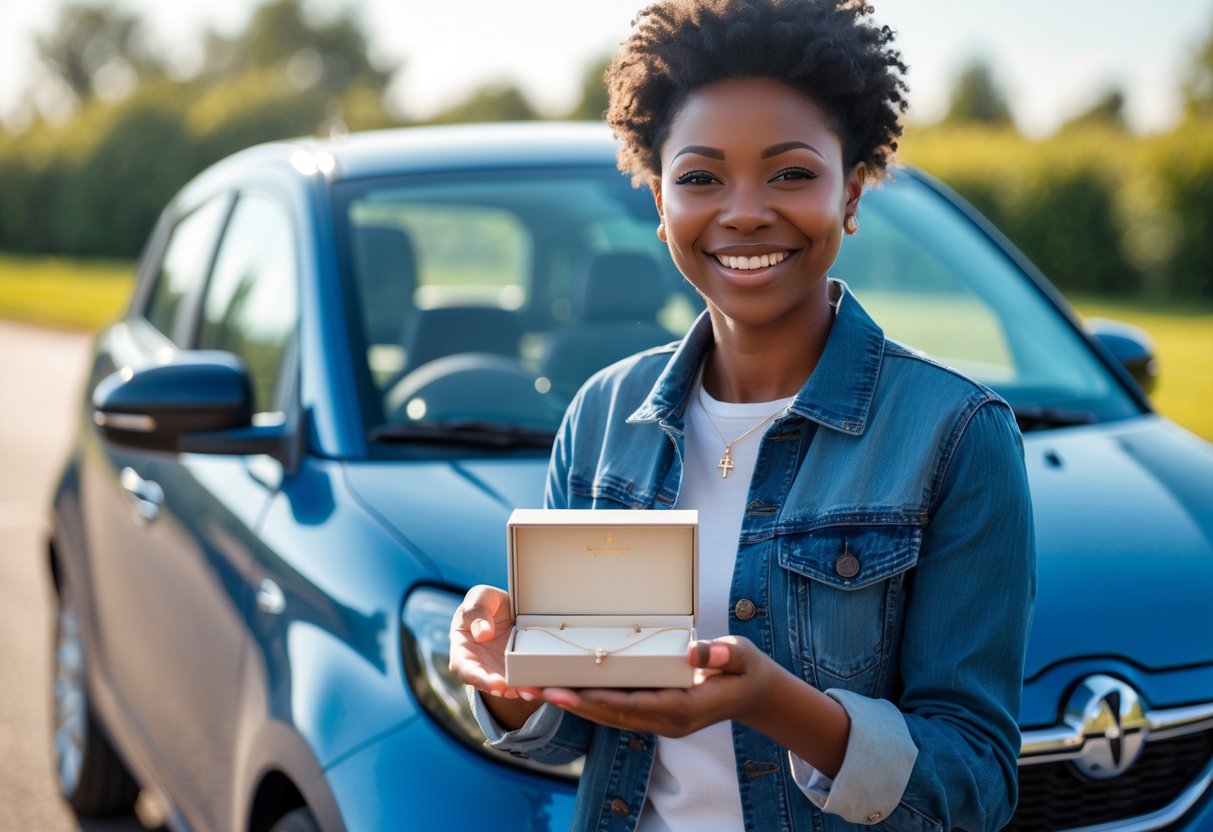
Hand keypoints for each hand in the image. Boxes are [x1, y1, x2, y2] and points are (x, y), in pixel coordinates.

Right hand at [448, 584, 539, 701]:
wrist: (507, 610)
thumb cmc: (486, 605)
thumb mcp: (479, 599)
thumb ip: (477, 612)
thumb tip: (483, 635)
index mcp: (463, 652)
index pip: (466, 670)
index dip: (480, 679)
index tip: (497, 684)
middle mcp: (483, 668)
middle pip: (492, 686)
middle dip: (506, 691)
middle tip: (520, 690)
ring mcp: (503, 673)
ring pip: (512, 688)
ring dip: (524, 690)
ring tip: (535, 689)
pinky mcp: (522, 672)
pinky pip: (528, 681)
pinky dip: (537, 684)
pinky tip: (546, 683)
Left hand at [540, 636, 774, 736]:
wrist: (754, 693)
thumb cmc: (745, 670)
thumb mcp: (742, 657)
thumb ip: (723, 655)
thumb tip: (695, 653)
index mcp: (684, 708)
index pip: (630, 707)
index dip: (595, 700)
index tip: (565, 691)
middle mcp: (667, 720)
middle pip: (611, 716)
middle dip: (572, 703)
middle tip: (535, 688)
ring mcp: (660, 720)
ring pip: (610, 716)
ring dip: (575, 704)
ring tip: (539, 689)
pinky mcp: (656, 713)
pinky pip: (617, 711)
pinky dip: (591, 702)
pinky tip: (569, 690)